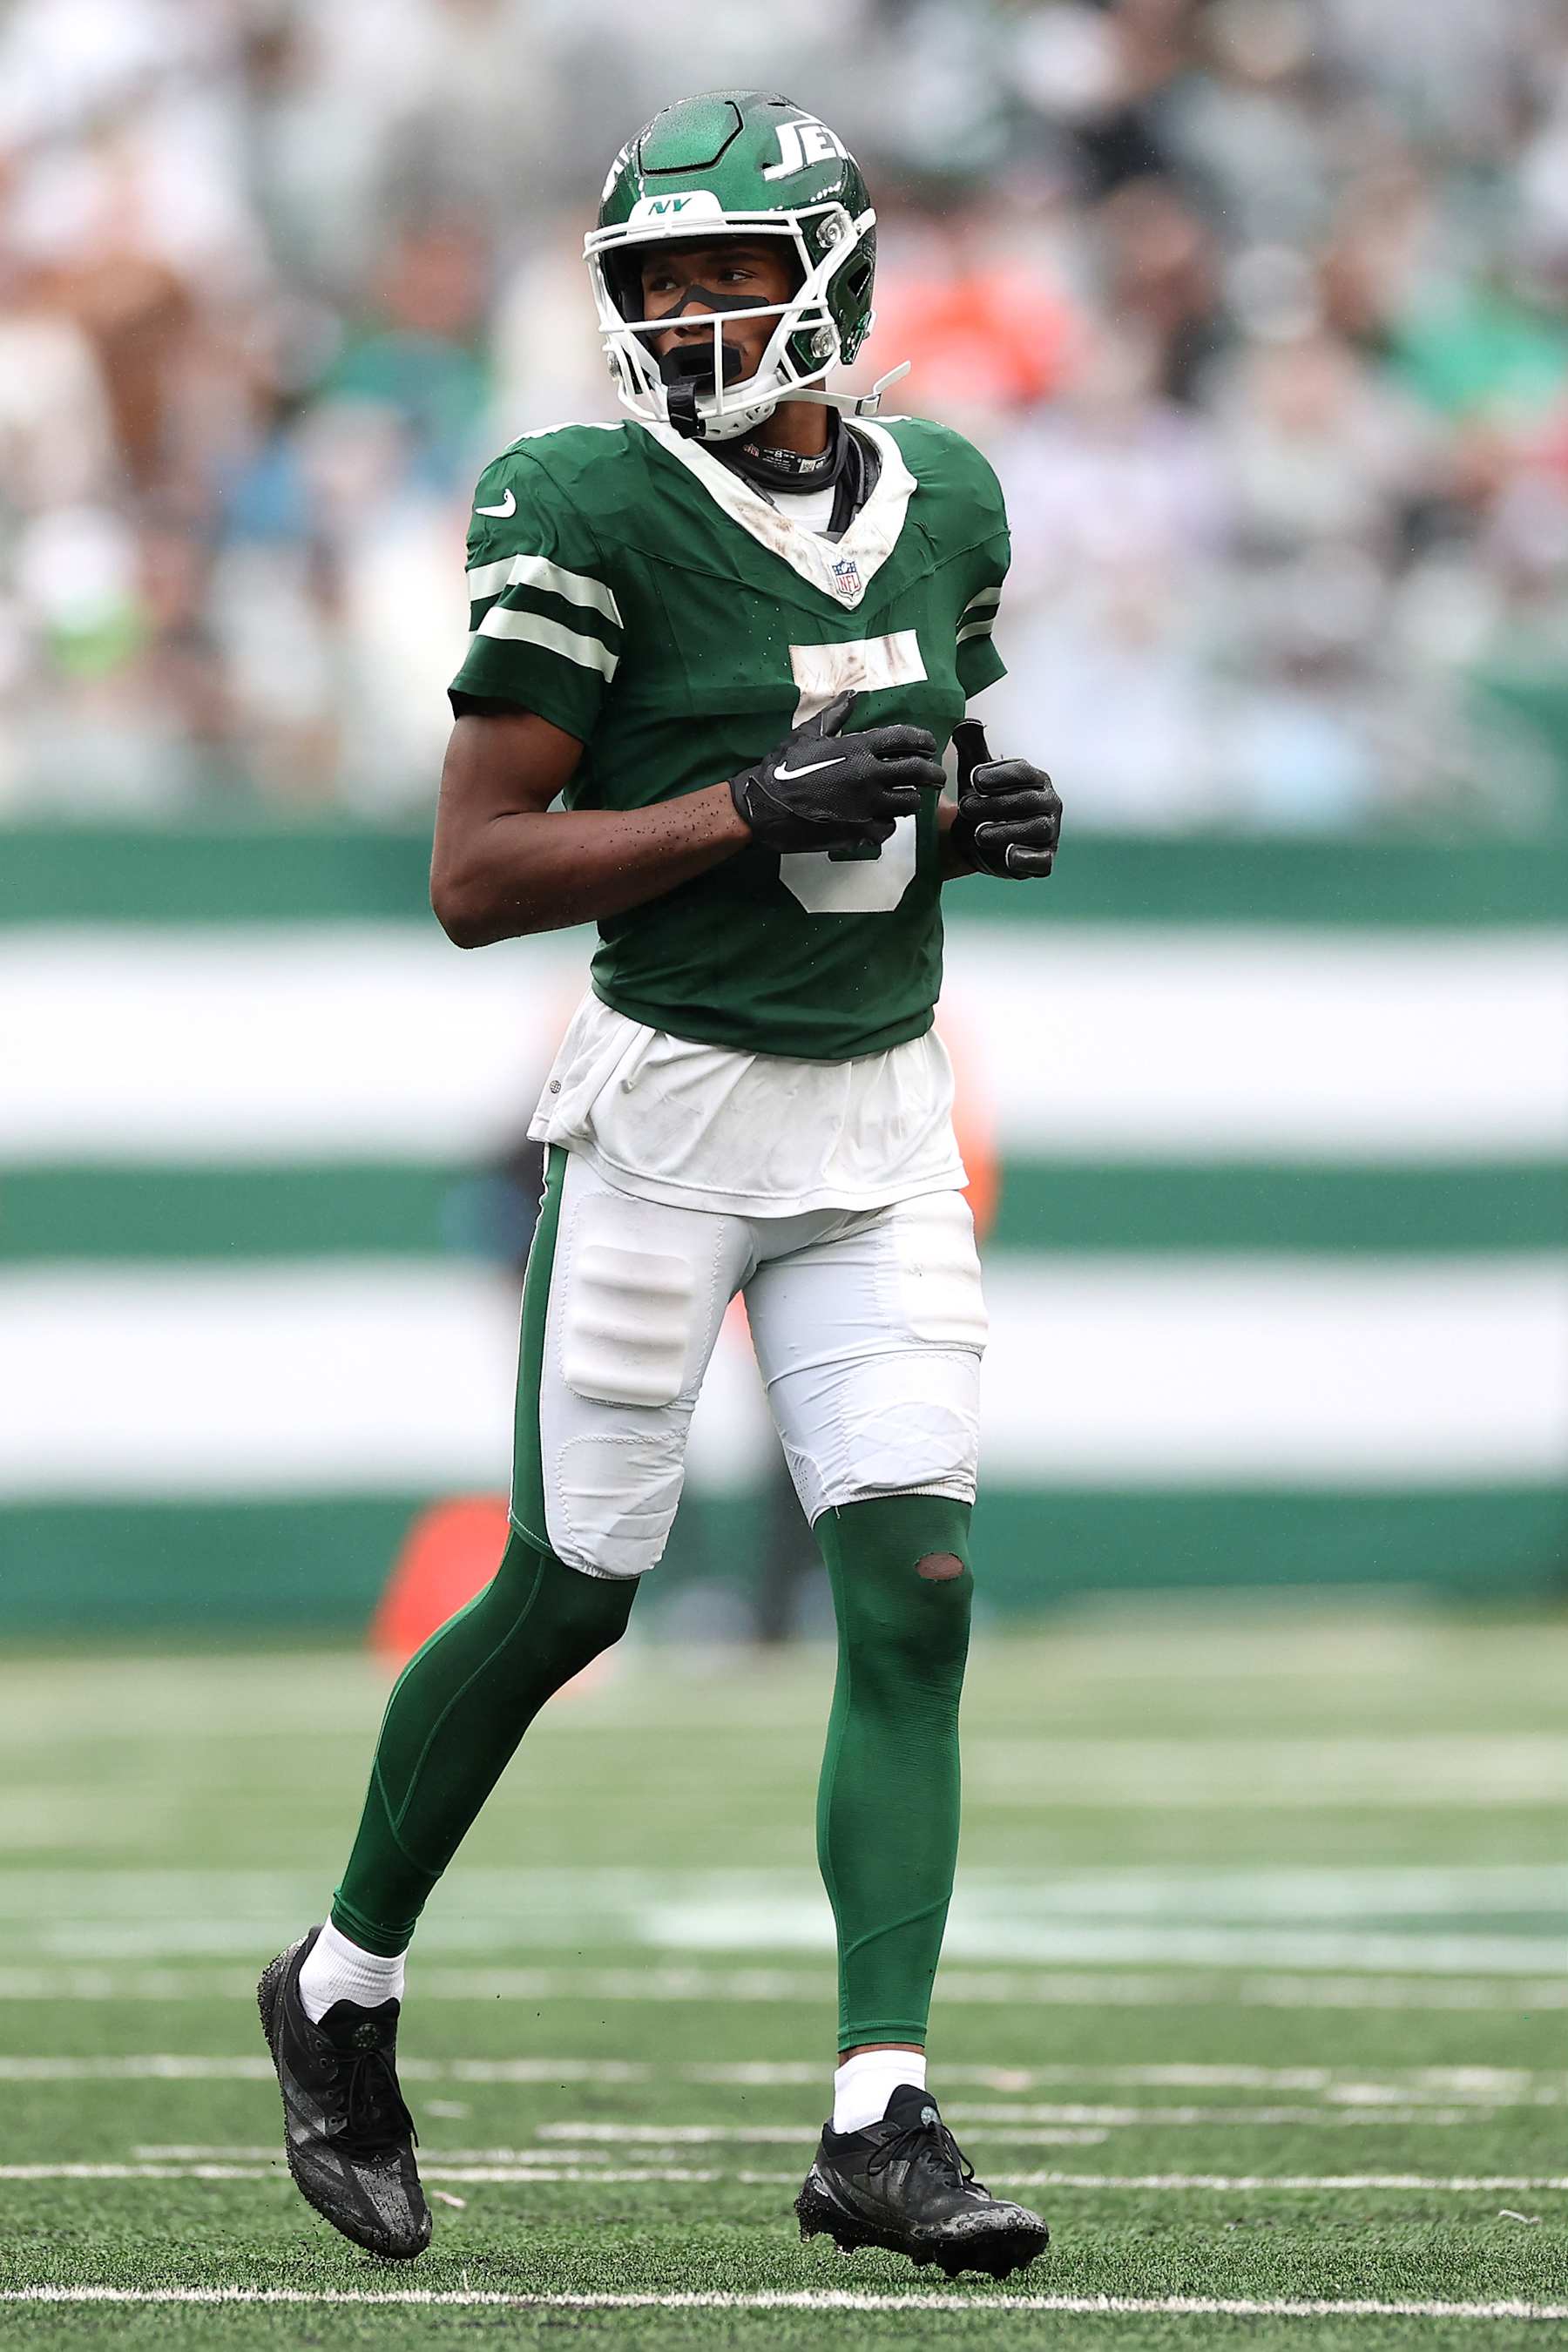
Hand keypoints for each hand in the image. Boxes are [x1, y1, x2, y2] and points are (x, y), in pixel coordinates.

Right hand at [730, 692, 945, 855]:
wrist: (763, 806)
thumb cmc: (782, 768)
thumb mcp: (807, 734)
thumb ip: (836, 715)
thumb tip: (853, 695)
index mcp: (858, 747)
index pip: (905, 738)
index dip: (924, 740)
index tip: (930, 745)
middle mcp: (869, 775)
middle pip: (918, 772)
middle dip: (933, 773)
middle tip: (937, 777)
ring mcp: (867, 805)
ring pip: (908, 803)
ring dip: (910, 799)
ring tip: (908, 798)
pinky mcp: (860, 831)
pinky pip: (889, 828)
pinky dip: (888, 824)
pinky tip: (881, 820)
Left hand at [949, 721, 1061, 879]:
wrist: (978, 841)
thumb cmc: (983, 801)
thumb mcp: (974, 775)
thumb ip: (971, 747)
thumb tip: (966, 723)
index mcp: (1035, 778)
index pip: (1023, 772)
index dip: (999, 775)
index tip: (973, 778)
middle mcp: (1049, 802)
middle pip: (1027, 801)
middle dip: (995, 804)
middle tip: (965, 807)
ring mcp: (1049, 832)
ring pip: (1035, 830)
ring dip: (1006, 831)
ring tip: (978, 834)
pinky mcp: (1044, 860)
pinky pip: (1042, 861)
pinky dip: (1027, 859)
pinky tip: (1008, 857)